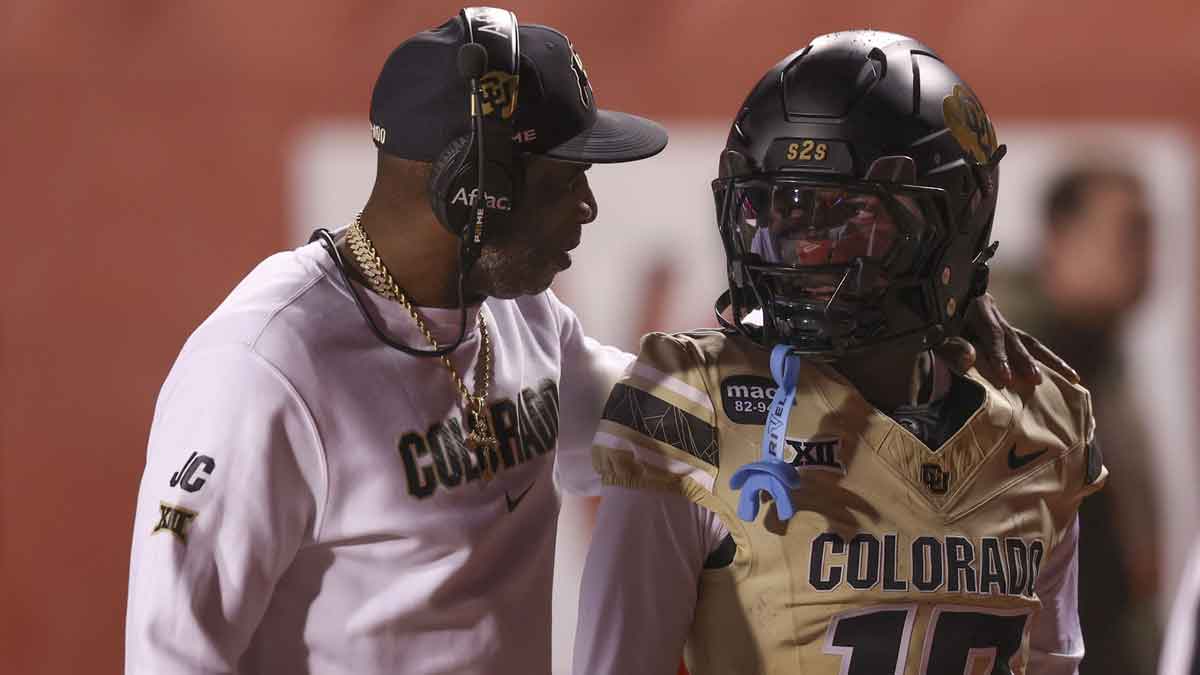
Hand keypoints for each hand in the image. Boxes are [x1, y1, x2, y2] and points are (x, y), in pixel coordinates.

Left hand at [934, 293, 1079, 388]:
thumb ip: (950, 346)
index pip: (991, 335)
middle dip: (1025, 361)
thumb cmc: (935, 324)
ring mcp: (1004, 321)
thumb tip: (970, 359)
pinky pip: (1031, 346)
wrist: (938, 302)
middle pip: (1014, 338)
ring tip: (1072, 378)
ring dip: (1049, 361)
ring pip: (1029, 341)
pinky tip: (1068, 375)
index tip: (1006, 378)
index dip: (999, 356)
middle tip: (1035, 381)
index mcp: (976, 309)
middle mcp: (994, 313)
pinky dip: (1048, 361)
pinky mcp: (1010, 331)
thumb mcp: (935, 333)